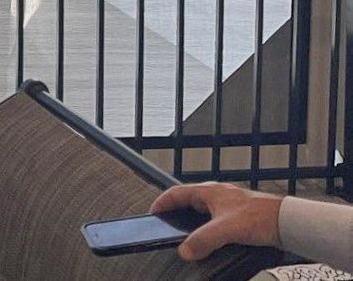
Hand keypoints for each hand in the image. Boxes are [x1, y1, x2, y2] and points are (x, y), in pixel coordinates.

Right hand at [150, 183, 282, 261]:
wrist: (287, 223)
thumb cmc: (261, 216)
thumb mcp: (225, 230)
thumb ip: (203, 241)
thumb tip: (185, 251)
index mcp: (209, 191)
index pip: (176, 193)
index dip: (162, 203)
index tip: (153, 214)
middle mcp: (217, 195)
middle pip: (189, 202)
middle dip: (178, 215)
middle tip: (170, 227)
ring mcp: (229, 205)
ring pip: (204, 213)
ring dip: (196, 225)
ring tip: (192, 238)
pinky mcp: (240, 217)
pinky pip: (217, 222)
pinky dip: (211, 231)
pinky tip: (216, 242)